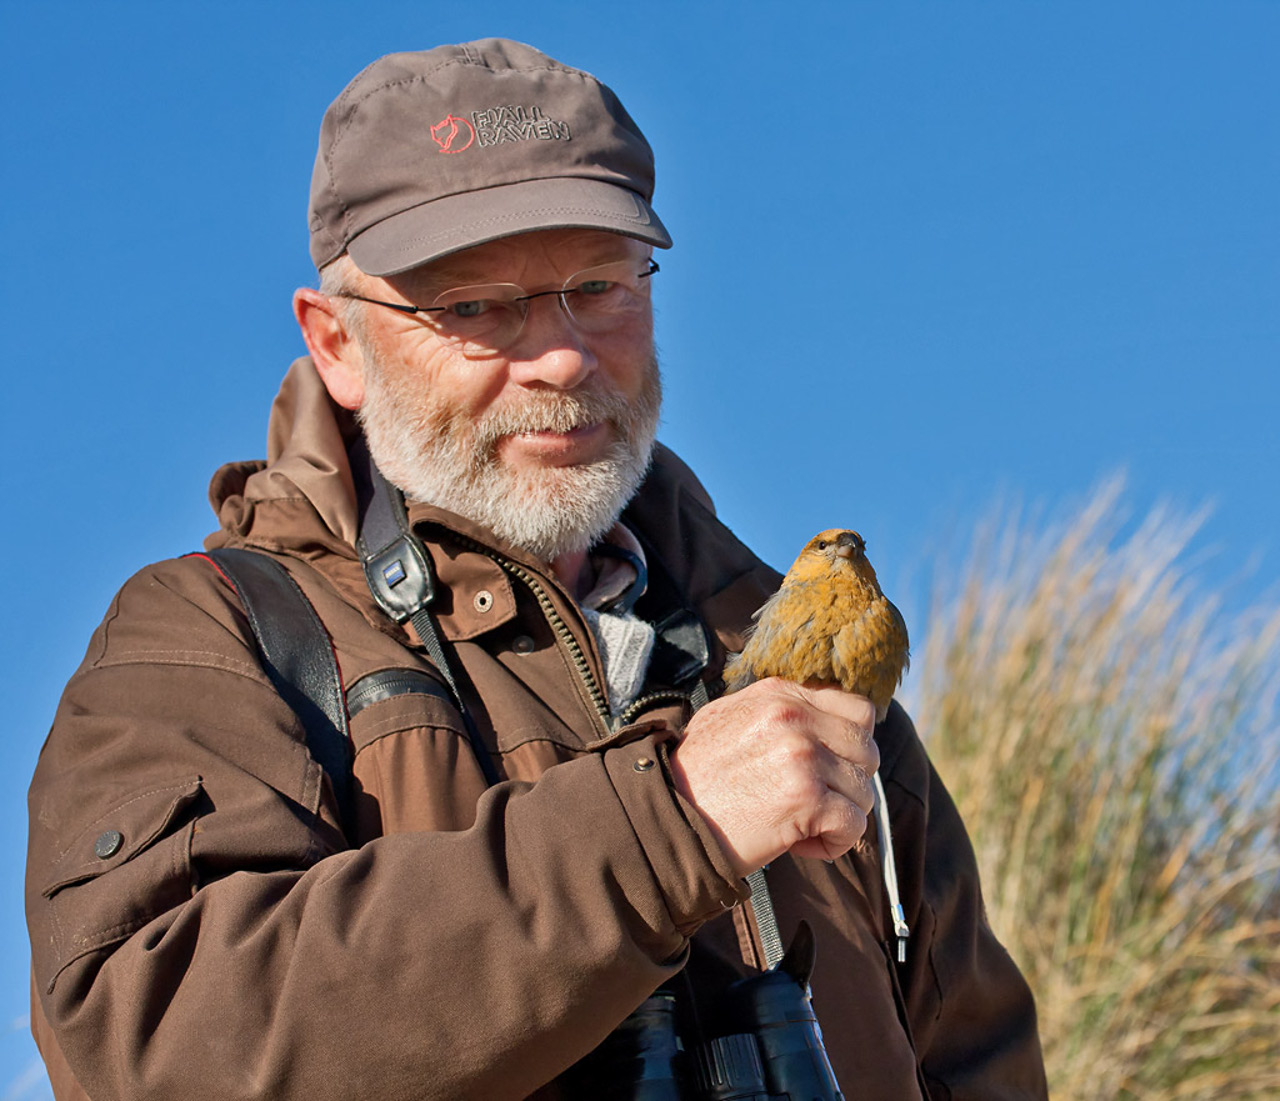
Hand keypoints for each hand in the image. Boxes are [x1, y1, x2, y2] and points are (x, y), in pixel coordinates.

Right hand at [667, 678, 878, 877]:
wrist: (664, 820)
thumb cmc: (697, 780)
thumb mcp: (730, 721)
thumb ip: (777, 713)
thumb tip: (825, 722)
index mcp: (779, 695)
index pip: (857, 708)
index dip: (851, 745)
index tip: (830, 769)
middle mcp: (793, 716)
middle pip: (866, 750)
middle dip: (847, 784)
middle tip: (814, 805)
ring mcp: (802, 755)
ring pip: (863, 791)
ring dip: (839, 817)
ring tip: (801, 827)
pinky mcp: (806, 797)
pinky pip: (854, 824)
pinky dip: (836, 843)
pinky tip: (803, 846)